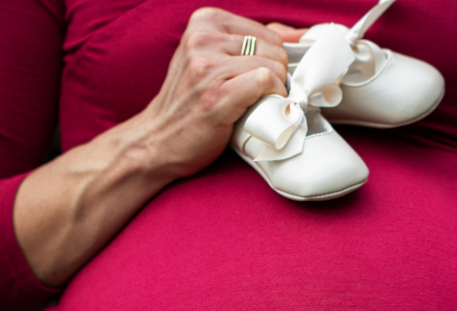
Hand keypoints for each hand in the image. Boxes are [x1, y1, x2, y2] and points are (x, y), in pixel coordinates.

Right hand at [134, 7, 289, 181]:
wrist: (158, 141)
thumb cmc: (191, 102)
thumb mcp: (213, 59)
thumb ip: (254, 42)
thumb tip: (298, 35)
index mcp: (204, 22)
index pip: (269, 34)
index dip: (273, 62)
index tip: (259, 79)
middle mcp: (202, 39)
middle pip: (274, 50)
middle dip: (275, 76)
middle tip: (257, 96)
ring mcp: (207, 67)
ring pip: (272, 66)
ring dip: (274, 90)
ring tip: (255, 103)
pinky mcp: (216, 95)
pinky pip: (264, 82)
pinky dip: (271, 97)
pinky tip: (258, 108)